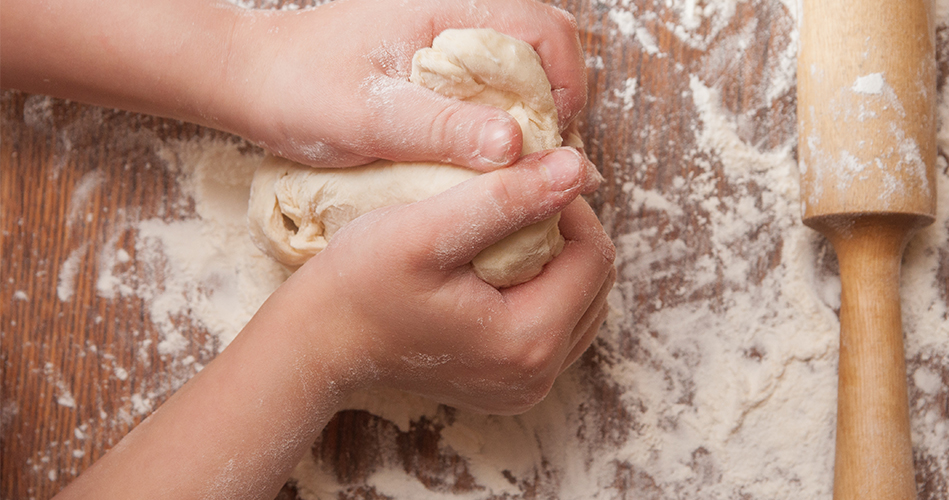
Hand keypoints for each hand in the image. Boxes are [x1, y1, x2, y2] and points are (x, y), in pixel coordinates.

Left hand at [228, 0, 587, 170]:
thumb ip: (443, 129)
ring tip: (507, 167)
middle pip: (544, 51)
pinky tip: (479, 161)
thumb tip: (516, 144)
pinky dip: (498, 124)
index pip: (546, 31)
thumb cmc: (301, 90)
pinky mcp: (436, 67)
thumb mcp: (371, 118)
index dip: (565, 87)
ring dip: (526, 119)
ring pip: (520, 73)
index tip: (545, 143)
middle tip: (531, 162)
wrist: (252, 81)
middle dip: (552, 106)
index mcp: (449, 9)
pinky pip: (490, 89)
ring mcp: (448, 41)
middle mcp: (457, 17)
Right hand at [283, 147, 614, 413]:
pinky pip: (558, 329)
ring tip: (511, 232)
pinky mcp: (511, 387)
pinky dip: (545, 291)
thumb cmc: (360, 283)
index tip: (525, 179)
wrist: (320, 342)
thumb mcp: (428, 230)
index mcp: (527, 341)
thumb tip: (578, 168)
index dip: (570, 205)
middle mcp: (536, 376)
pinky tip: (504, 268)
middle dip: (569, 234)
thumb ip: (506, 198)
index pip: (593, 255)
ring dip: (560, 261)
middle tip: (519, 201)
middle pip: (596, 284)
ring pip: (582, 306)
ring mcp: (525, 387)